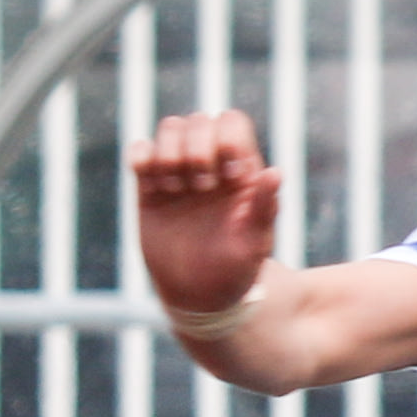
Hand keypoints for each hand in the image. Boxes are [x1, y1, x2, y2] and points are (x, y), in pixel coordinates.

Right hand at [132, 111, 283, 324]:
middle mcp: (210, 164)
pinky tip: (150, 181)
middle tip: (200, 187)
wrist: (200, 296)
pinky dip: (141, 155)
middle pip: (199, 120)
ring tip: (173, 188)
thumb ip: (266, 206)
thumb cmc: (237, 269)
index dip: (227, 139)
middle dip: (197, 147)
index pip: (232, 123)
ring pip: (170, 128)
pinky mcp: (149, 187)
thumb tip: (276, 172)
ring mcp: (179, 172)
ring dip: (170, 151)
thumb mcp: (256, 242)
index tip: (229, 177)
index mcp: (241, 169)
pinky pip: (140, 152)